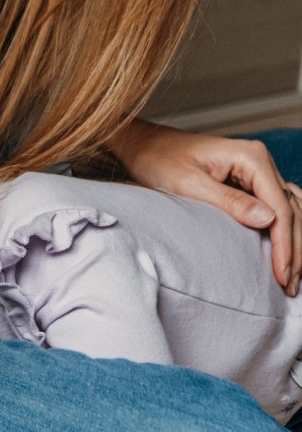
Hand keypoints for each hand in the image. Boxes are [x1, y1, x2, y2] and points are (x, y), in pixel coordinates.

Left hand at [109, 119, 300, 295]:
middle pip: (292, 210)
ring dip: (294, 241)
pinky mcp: (249, 180)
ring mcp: (257, 169)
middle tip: (291, 284)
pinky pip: (278, 205)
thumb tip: (267, 219)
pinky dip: (285, 228)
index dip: (284, 244)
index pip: (280, 207)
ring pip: (291, 209)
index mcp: (251, 157)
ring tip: (292, 276)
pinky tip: (286, 250)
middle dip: (294, 249)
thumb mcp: (188, 184)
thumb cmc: (160, 160)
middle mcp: (260, 160)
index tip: (282, 274)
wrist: (144, 147)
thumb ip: (228, 201)